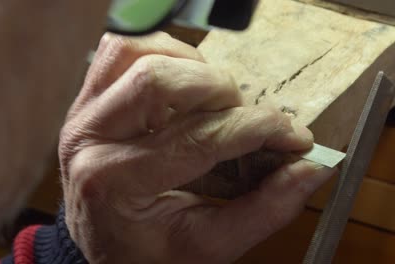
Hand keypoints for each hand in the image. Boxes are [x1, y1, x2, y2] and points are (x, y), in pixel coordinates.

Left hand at [59, 32, 334, 263]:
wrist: (99, 242)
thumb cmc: (146, 249)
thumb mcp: (206, 245)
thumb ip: (263, 210)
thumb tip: (310, 168)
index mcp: (114, 183)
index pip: (197, 138)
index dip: (257, 129)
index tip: (292, 136)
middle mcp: (89, 139)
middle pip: (159, 82)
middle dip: (221, 94)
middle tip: (244, 121)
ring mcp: (84, 111)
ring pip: (140, 56)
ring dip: (192, 69)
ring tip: (213, 103)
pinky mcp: (89, 95)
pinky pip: (124, 49)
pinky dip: (165, 55)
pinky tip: (185, 84)